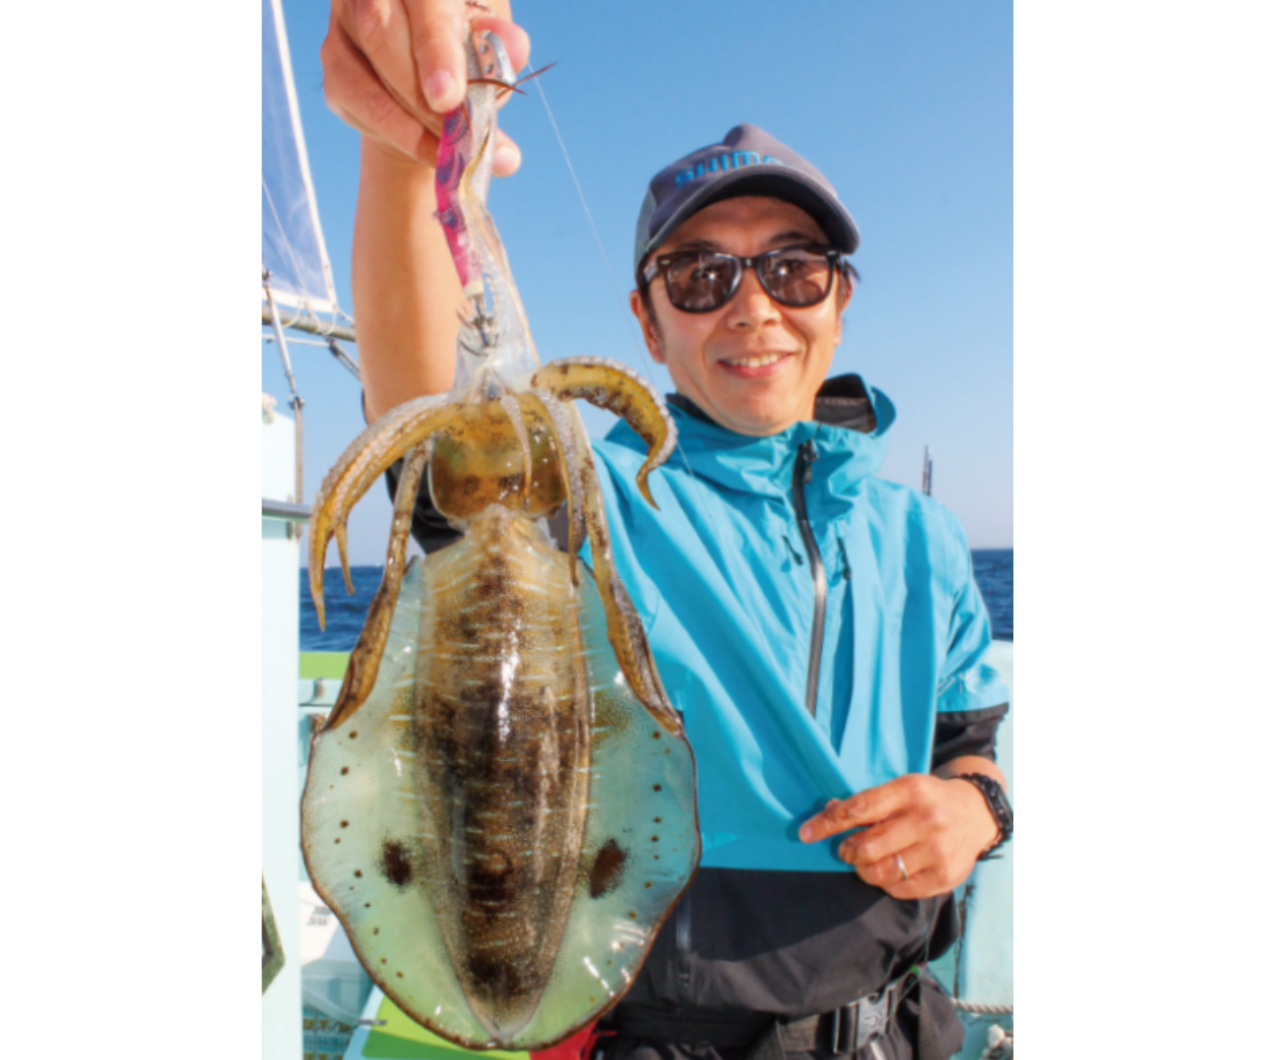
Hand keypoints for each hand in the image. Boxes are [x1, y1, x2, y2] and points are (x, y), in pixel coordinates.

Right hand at [321, 0, 529, 170]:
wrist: (435, 78)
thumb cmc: (470, 50)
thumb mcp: (493, 44)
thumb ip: (504, 44)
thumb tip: (513, 47)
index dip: (435, 48)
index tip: (448, 99)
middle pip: (380, 30)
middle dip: (420, 96)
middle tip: (458, 138)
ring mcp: (345, 19)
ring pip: (363, 74)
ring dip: (410, 123)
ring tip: (452, 153)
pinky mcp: (334, 60)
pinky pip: (356, 102)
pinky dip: (396, 133)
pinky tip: (429, 150)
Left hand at [799, 774, 1000, 898]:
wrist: (976, 813)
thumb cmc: (927, 799)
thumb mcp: (900, 788)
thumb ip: (867, 801)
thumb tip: (828, 811)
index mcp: (910, 790)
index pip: (859, 809)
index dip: (827, 824)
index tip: (805, 833)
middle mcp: (926, 820)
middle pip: (867, 847)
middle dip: (847, 851)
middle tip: (846, 849)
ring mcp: (938, 851)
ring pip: (881, 873)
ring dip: (863, 870)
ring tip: (866, 862)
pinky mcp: (945, 877)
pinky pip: (899, 890)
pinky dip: (885, 883)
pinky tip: (889, 870)